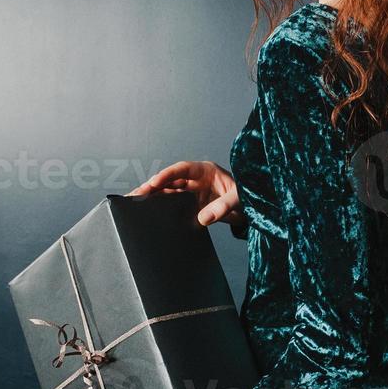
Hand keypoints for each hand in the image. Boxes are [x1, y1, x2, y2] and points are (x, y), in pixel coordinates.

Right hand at [127, 161, 247, 231]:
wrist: (252, 209)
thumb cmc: (248, 198)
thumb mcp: (238, 200)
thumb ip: (222, 207)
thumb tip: (203, 218)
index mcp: (206, 171)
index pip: (183, 169)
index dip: (167, 174)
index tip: (154, 182)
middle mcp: (196, 179)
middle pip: (170, 181)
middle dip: (153, 186)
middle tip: (136, 194)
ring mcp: (193, 192)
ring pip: (168, 192)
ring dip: (153, 197)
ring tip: (135, 202)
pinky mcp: (192, 205)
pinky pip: (173, 204)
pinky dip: (161, 207)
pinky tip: (148, 211)